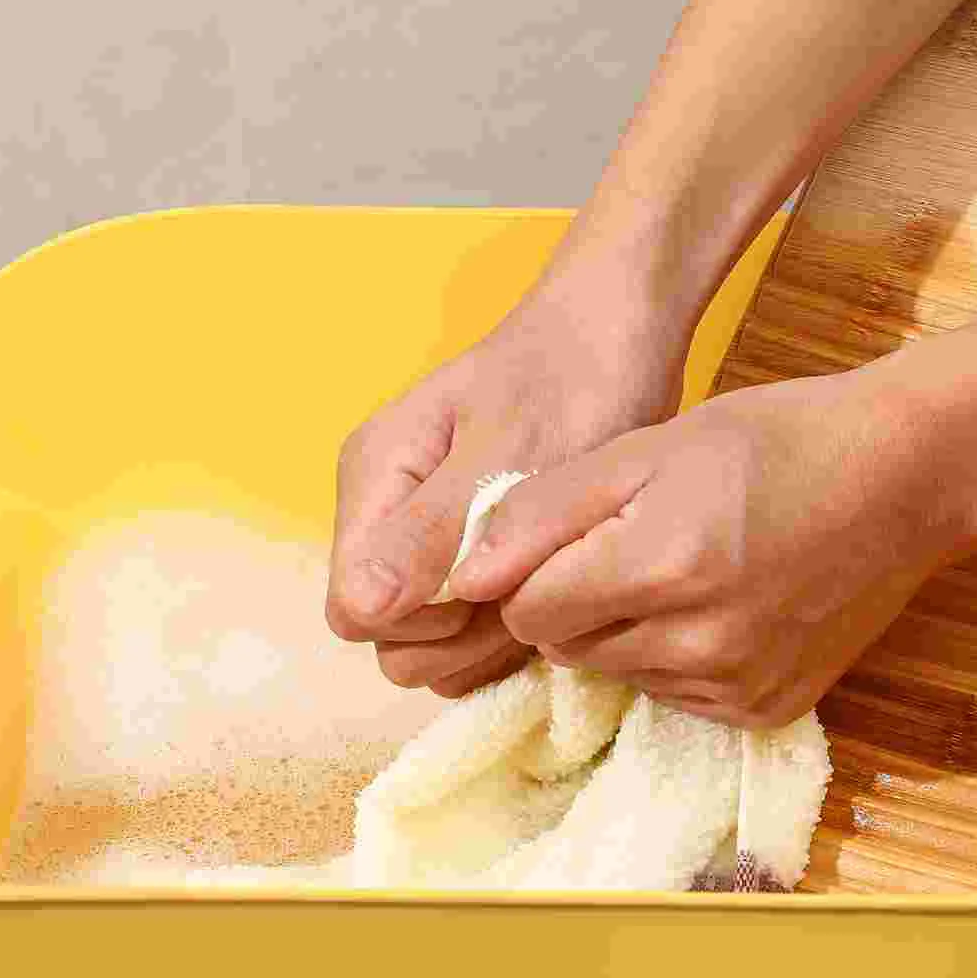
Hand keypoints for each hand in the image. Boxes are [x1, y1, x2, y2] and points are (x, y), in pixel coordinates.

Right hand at [324, 281, 689, 697]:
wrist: (620, 334)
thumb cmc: (571, 379)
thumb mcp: (509, 450)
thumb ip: (434, 529)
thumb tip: (364, 605)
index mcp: (377, 480)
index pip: (355, 608)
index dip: (420, 620)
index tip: (490, 582)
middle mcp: (392, 515)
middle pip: (391, 636)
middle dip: (460, 635)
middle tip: (534, 579)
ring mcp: (434, 538)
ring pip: (436, 643)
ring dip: (494, 635)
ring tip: (554, 574)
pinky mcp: (478, 552)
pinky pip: (476, 628)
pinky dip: (516, 623)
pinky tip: (561, 582)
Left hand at [444, 363, 976, 727]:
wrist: (903, 476)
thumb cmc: (774, 439)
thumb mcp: (653, 442)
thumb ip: (548, 507)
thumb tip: (464, 574)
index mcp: (661, 564)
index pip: (528, 610)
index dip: (540, 567)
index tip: (579, 533)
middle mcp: (699, 642)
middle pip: (568, 648)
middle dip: (581, 599)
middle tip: (640, 541)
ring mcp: (739, 685)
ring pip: (621, 675)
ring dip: (631, 630)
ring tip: (691, 565)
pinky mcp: (768, 710)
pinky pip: (679, 697)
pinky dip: (683, 657)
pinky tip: (728, 603)